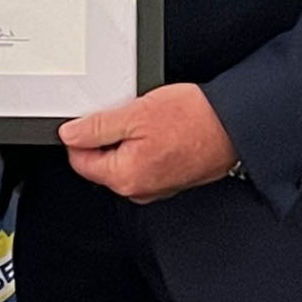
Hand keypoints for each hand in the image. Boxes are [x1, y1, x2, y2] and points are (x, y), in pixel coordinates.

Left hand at [58, 83, 237, 202]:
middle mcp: (139, 189)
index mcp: (125, 177)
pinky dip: (145, 142)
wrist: (231, 125)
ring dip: (127, 136)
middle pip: (101, 161)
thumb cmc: (191, 119)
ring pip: (123, 158)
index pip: (80, 160)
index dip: (80, 134)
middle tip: (127, 112)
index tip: (90, 116)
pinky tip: (159, 126)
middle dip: (107, 135)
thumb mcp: (135, 114)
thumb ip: (97, 127)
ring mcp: (155, 185)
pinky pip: (143, 159)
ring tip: (147, 117)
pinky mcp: (169, 177)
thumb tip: (69, 134)